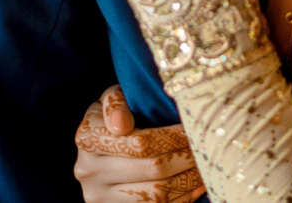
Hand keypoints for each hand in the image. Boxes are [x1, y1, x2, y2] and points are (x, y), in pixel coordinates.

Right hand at [74, 84, 205, 202]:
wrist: (99, 147)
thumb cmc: (115, 115)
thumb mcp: (112, 98)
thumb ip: (116, 102)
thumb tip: (121, 124)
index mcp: (88, 138)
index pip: (140, 142)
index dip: (172, 137)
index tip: (191, 130)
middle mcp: (90, 171)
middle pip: (153, 169)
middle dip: (185, 158)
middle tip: (203, 148)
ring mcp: (100, 196)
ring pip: (157, 194)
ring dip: (188, 180)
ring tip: (202, 165)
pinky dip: (181, 198)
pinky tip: (195, 185)